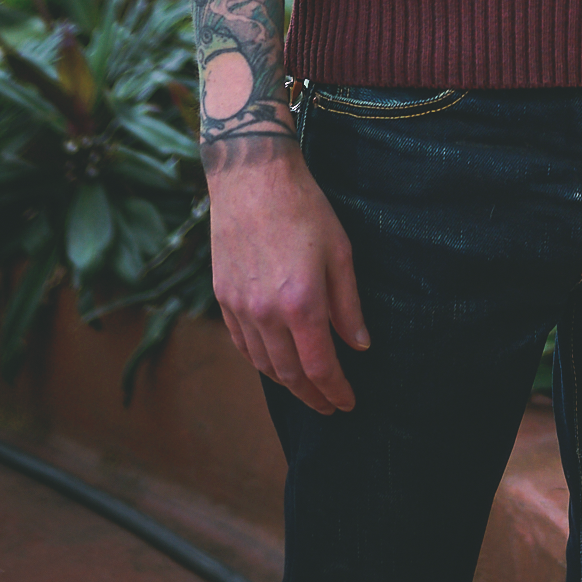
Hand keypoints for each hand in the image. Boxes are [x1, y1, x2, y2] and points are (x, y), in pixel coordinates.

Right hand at [206, 136, 368, 414]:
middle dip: (312, 395)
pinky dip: (260, 360)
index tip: (349, 402)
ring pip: (263, 363)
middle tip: (330, 405)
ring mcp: (239, 308)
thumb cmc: (304, 207)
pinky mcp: (222, 297)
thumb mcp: (340, 251)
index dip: (336, 390)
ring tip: (306, 389)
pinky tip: (274, 362)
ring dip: (286, 383)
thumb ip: (348, 304)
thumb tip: (359, 345)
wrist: (252, 176)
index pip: (320, 366)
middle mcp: (265, 313)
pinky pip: (242, 343)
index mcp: (301, 303)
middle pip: (289, 374)